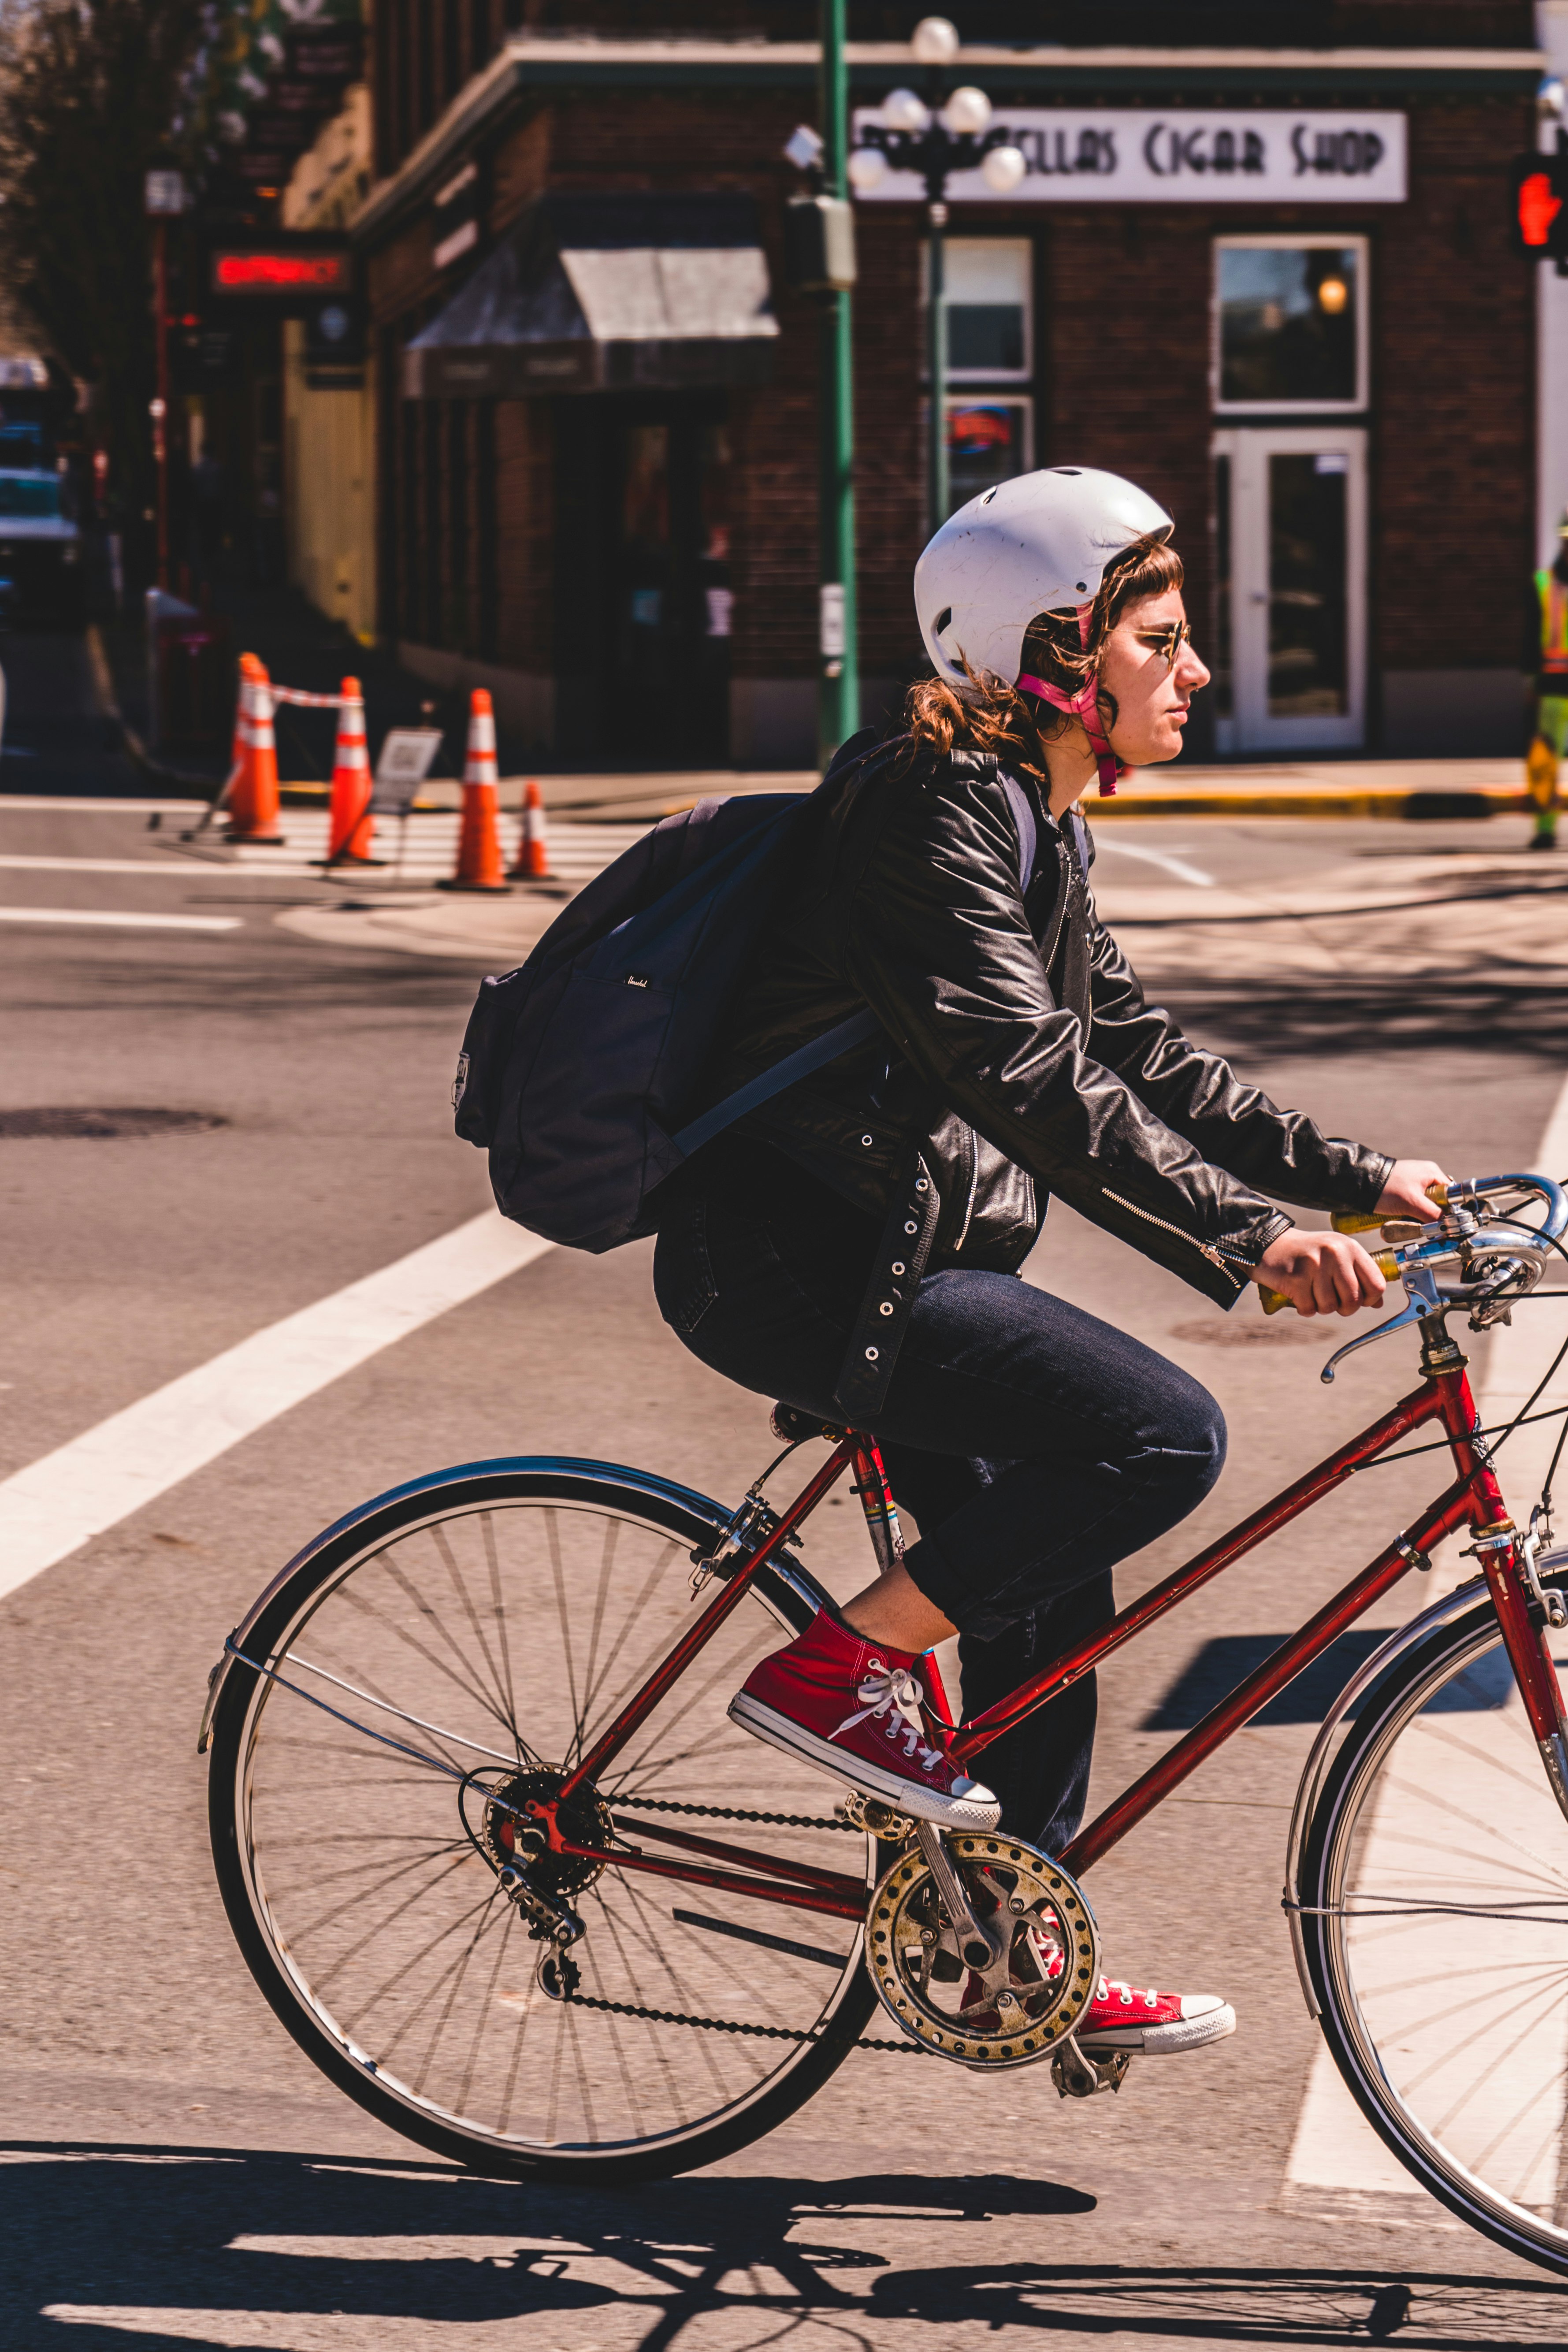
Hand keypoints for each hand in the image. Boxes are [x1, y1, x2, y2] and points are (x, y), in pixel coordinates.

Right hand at [1253, 1226, 1386, 1317]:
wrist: (1268, 1244)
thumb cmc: (1306, 1254)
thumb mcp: (1336, 1256)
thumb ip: (1358, 1276)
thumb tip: (1377, 1302)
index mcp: (1349, 1248)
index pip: (1376, 1284)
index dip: (1369, 1300)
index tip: (1358, 1300)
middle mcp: (1335, 1253)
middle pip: (1354, 1300)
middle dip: (1344, 1308)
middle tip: (1332, 1302)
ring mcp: (1314, 1265)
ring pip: (1330, 1307)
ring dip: (1320, 1307)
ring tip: (1312, 1294)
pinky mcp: (1295, 1278)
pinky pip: (1309, 1308)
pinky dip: (1304, 1308)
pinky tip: (1298, 1295)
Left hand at [1376, 1158, 1449, 1222]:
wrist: (1359, 1184)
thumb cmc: (1386, 1188)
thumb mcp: (1412, 1203)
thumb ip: (1432, 1214)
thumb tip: (1447, 1225)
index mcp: (1432, 1172)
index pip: (1450, 1194)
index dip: (1449, 1209)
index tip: (1443, 1222)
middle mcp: (1424, 1175)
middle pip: (1437, 1201)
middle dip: (1431, 1214)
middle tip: (1424, 1223)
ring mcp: (1412, 1182)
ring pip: (1423, 1205)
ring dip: (1419, 1215)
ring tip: (1409, 1220)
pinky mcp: (1402, 1190)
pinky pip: (1412, 1204)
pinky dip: (1409, 1212)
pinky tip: (1402, 1217)